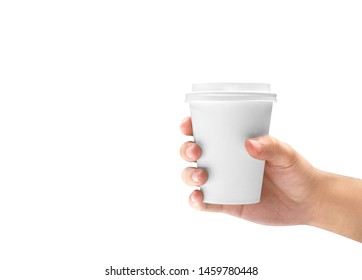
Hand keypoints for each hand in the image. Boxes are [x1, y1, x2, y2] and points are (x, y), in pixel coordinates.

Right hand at [180, 116, 318, 225]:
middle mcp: (224, 162)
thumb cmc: (296, 171)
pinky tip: (198, 199)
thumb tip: (249, 143)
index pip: (207, 132)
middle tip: (196, 152)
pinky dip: (196, 201)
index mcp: (235, 145)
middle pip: (194, 153)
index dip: (191, 127)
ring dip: (189, 175)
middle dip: (187, 150)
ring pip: (194, 177)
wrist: (307, 202)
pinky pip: (206, 203)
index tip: (187, 125)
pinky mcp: (227, 204)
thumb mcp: (287, 155)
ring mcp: (224, 183)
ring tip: (201, 177)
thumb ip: (271, 146)